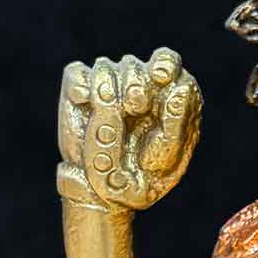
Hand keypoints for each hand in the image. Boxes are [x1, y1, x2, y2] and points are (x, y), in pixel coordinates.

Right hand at [57, 48, 201, 210]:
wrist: (106, 196)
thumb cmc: (143, 177)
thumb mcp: (167, 156)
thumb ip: (177, 121)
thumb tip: (181, 87)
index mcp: (164, 97)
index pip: (166, 61)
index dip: (164, 63)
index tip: (160, 76)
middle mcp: (134, 87)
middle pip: (134, 63)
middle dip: (136, 82)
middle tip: (138, 107)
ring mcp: (105, 88)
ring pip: (105, 66)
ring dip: (109, 89)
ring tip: (113, 120)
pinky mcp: (78, 94)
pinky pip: (76, 74)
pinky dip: (81, 85)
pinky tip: (87, 103)